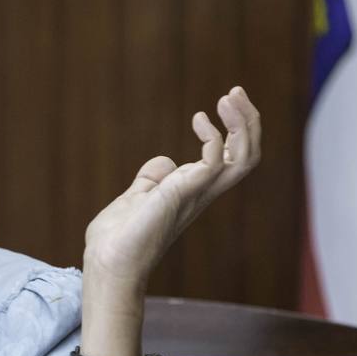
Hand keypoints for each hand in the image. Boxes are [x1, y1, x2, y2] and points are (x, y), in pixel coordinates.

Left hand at [84, 86, 261, 296]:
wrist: (107, 262)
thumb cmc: (119, 238)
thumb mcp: (137, 198)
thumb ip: (153, 179)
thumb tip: (164, 162)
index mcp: (196, 192)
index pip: (235, 159)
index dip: (238, 130)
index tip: (223, 103)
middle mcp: (203, 193)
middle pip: (248, 156)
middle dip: (249, 121)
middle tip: (235, 92)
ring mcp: (196, 194)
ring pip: (244, 159)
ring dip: (243, 124)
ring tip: (229, 98)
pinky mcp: (182, 194)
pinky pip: (214, 160)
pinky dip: (213, 135)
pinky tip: (198, 119)